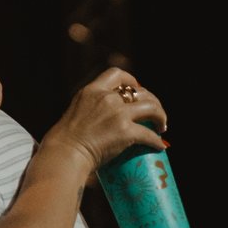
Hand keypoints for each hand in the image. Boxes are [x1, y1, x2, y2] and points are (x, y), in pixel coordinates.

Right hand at [41, 67, 167, 171]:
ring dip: (160, 117)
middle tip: (155, 115)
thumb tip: (103, 119)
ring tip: (161, 127)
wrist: (65, 153)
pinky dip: (156, 141)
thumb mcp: (77, 111)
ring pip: (151, 108)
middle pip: (140, 92)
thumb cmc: (66, 140)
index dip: (132, 81)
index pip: (117, 74)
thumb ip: (91, 109)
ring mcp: (117, 114)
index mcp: (92, 90)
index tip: (138, 90)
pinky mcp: (125, 132)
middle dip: (152, 102)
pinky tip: (159, 147)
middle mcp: (106, 97)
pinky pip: (149, 135)